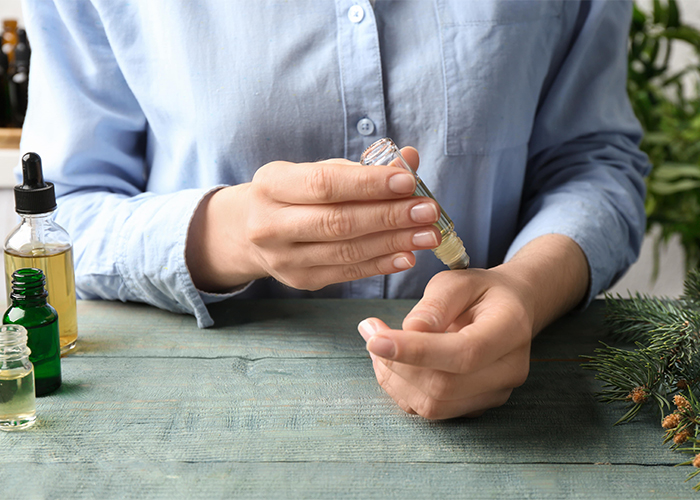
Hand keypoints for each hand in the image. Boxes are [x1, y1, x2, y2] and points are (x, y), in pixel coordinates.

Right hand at [186, 149, 441, 290]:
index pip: (324, 185)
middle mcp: (269, 224)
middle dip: (389, 216)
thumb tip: (411, 158)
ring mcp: (282, 258)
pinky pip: (347, 273)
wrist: (249, 231)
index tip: (408, 182)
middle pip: (338, 222)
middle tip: (428, 210)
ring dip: (393, 243)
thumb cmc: (293, 194)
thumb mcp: (315, 171)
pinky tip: (408, 255)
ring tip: (428, 234)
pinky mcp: (300, 280)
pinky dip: (381, 264)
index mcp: (271, 185)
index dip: (368, 184)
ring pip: (346, 251)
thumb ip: (361, 167)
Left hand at [357, 234, 589, 419]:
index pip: (464, 352)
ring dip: (394, 379)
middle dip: (397, 364)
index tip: (375, 340)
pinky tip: (392, 362)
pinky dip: (402, 389)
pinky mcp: (476, 406)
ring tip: (378, 344)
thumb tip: (410, 331)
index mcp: (510, 328)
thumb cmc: (479, 291)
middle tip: (370, 331)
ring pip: (433, 405)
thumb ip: (436, 304)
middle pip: (444, 386)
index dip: (416, 352)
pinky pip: (432, 410)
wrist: (509, 310)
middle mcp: (509, 369)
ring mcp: (495, 393)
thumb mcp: (457, 281)